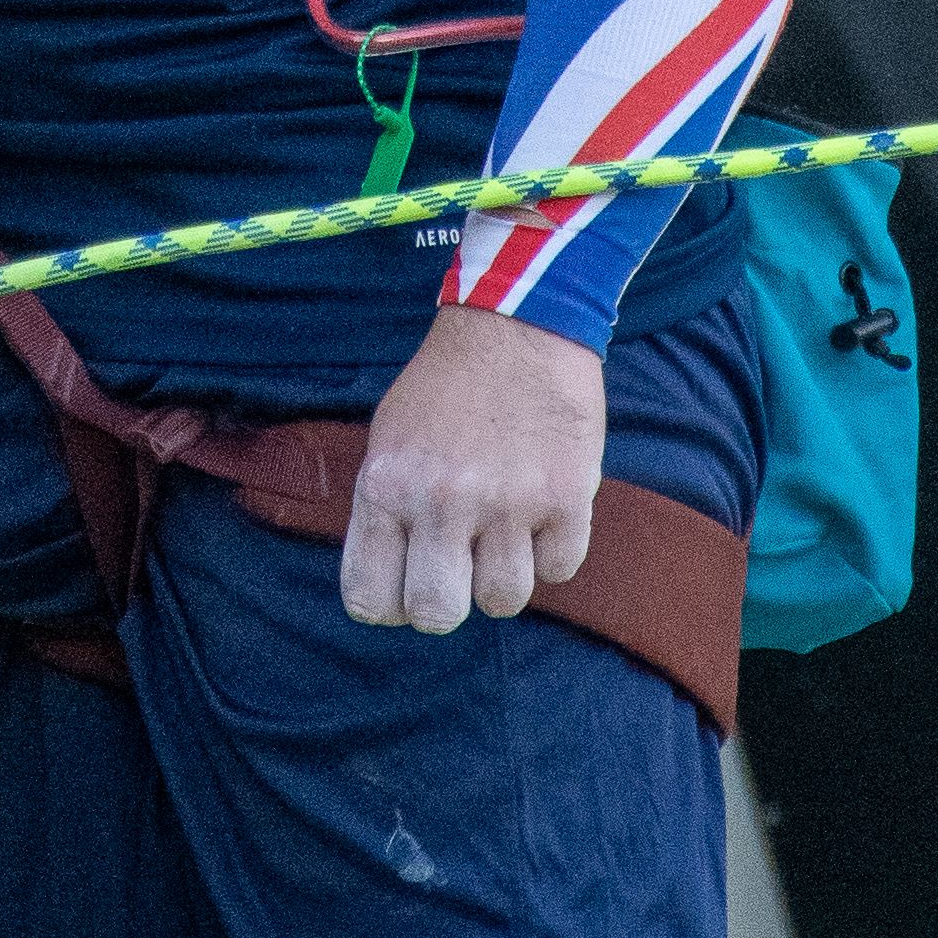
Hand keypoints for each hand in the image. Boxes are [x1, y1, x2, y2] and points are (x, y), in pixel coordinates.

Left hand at [341, 308, 602, 633]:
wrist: (519, 322)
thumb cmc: (445, 386)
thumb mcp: (389, 438)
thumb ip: (385, 509)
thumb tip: (390, 581)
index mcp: (386, 485)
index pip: (369, 598)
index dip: (389, 604)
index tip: (406, 584)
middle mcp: (443, 500)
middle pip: (437, 615)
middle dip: (447, 603)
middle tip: (458, 568)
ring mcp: (509, 501)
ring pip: (503, 600)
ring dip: (504, 575)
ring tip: (503, 531)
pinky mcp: (567, 497)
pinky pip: (559, 570)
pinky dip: (553, 550)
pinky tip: (541, 510)